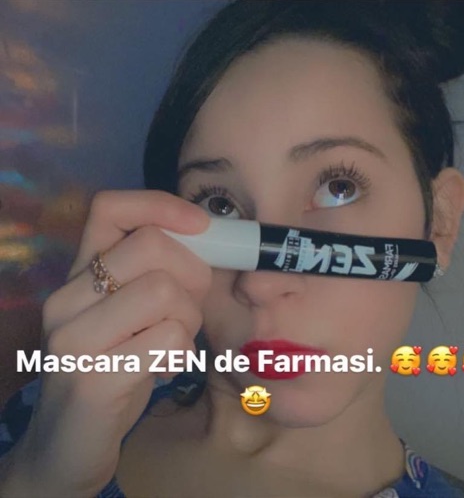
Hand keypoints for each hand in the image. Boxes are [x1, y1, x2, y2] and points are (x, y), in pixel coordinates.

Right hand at [0, 190, 211, 496]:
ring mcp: (74, 338)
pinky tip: (163, 369)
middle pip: (153, 245)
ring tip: (172, 343)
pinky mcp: (92, 379)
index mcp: (78, 273)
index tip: (202, 226)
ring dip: (189, 320)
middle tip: (188, 308)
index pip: (110, 207)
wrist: (68, 442)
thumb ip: (158, 275)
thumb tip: (213, 243)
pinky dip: (183, 354)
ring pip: (167, 292)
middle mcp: (67, 297)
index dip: (162, 205)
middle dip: (195, 275)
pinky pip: (171, 340)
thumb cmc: (114, 366)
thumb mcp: (130, 312)